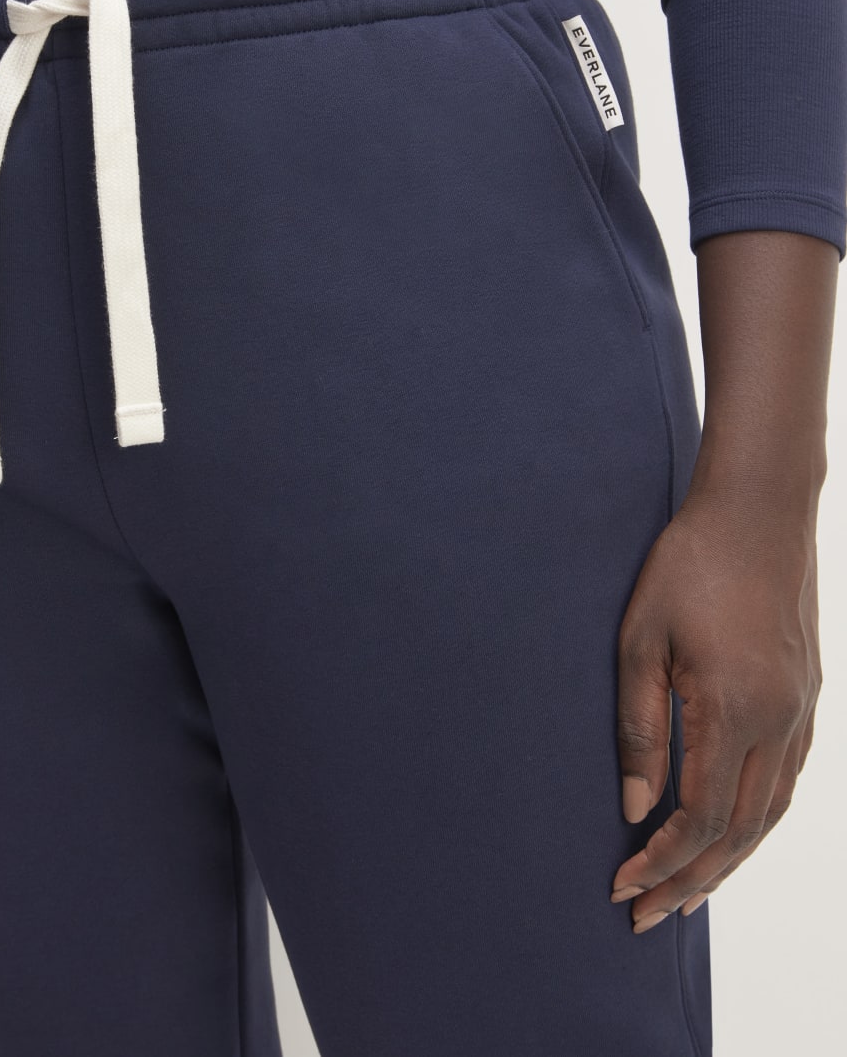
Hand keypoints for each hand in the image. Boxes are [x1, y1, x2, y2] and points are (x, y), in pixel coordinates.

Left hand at [609, 482, 821, 933]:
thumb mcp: (640, 642)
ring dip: (726, 860)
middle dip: (690, 881)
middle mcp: (780, 723)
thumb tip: (635, 808)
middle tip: (646, 917)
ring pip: (769, 815)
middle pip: (738, 832)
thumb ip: (639, 729)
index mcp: (734, 710)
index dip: (659, 862)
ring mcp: (803, 713)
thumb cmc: (687, 567)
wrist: (757, 512)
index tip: (620, 888)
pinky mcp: (808, 699)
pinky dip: (755, 823)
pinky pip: (786, 784)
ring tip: (685, 893)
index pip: (698, 818)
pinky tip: (730, 834)